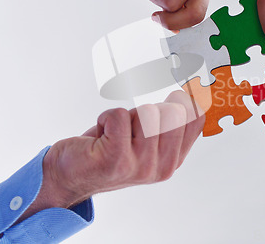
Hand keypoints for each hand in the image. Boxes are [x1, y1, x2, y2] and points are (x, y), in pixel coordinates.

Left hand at [19, 91, 204, 219]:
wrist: (67, 176)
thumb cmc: (107, 153)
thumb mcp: (145, 143)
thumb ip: (169, 126)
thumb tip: (190, 93)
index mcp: (173, 161)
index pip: (197, 119)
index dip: (188, 97)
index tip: (178, 89)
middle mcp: (162, 167)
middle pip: (174, 111)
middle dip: (150, 109)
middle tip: (132, 127)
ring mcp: (141, 165)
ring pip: (147, 112)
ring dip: (126, 116)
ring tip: (115, 133)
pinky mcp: (116, 159)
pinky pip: (118, 115)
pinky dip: (106, 117)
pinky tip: (101, 135)